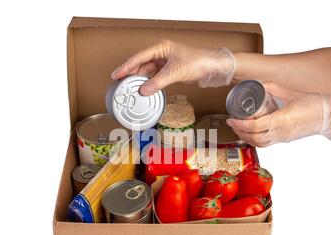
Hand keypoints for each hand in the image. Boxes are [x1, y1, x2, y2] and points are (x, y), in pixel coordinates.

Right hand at [111, 40, 235, 95]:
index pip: (139, 57)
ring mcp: (166, 63)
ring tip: (129, 88)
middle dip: (131, 74)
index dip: (127, 66)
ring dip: (140, 80)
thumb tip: (143, 90)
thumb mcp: (175, 73)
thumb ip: (157, 82)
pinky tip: (143, 89)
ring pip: (148, 72)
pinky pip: (155, 78)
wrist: (212, 68)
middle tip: (120, 83)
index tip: (117, 74)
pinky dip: (149, 84)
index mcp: (161, 47)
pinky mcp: (170, 72)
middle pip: (141, 64)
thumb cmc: (198, 62)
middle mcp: (162, 54)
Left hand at [226, 82, 330, 146]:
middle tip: (231, 123)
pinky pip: (267, 143)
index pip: (255, 127)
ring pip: (260, 144)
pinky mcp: (286, 139)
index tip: (231, 119)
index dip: (240, 125)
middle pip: (254, 138)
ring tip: (238, 129)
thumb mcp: (292, 93)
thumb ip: (273, 88)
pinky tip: (251, 133)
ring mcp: (283, 138)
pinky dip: (256, 140)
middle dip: (240, 132)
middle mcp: (281, 132)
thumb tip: (259, 84)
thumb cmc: (315, 104)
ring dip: (246, 138)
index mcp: (281, 121)